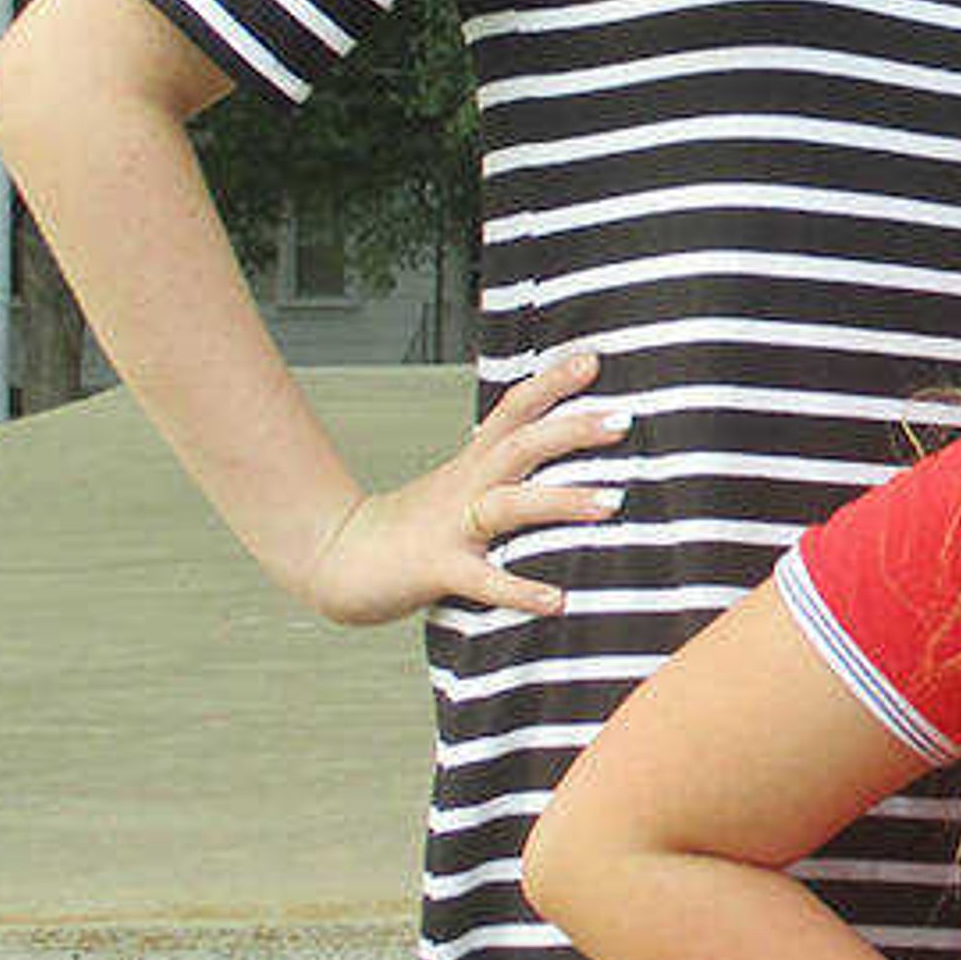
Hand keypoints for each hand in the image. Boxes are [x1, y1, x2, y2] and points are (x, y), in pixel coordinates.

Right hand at [292, 346, 625, 624]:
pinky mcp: (438, 569)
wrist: (337, 558)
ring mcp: (452, 526)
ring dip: (560, 501)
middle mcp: (467, 486)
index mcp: (474, 463)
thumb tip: (568, 451)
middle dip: (570, 429)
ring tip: (612, 503)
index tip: (593, 359)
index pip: (514, 409)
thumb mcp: (464, 484)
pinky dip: (520, 590)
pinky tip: (557, 600)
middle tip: (623, 419)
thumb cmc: (414, 524)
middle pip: (520, 445)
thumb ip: (508, 466)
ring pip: (509, 505)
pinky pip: (484, 581)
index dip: (551, 382)